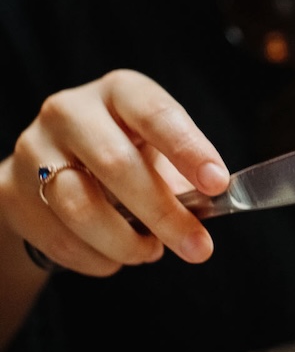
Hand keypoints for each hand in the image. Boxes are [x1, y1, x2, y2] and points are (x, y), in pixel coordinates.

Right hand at [0, 70, 229, 275]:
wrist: (56, 164)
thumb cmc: (128, 153)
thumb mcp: (159, 149)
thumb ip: (187, 172)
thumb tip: (217, 203)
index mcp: (119, 91)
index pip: (155, 114)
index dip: (188, 149)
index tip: (217, 184)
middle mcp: (70, 111)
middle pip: (116, 164)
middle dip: (164, 214)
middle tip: (198, 248)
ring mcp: (33, 148)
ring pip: (80, 207)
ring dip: (126, 242)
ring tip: (152, 252)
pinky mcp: (10, 190)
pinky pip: (58, 236)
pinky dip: (96, 258)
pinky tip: (116, 259)